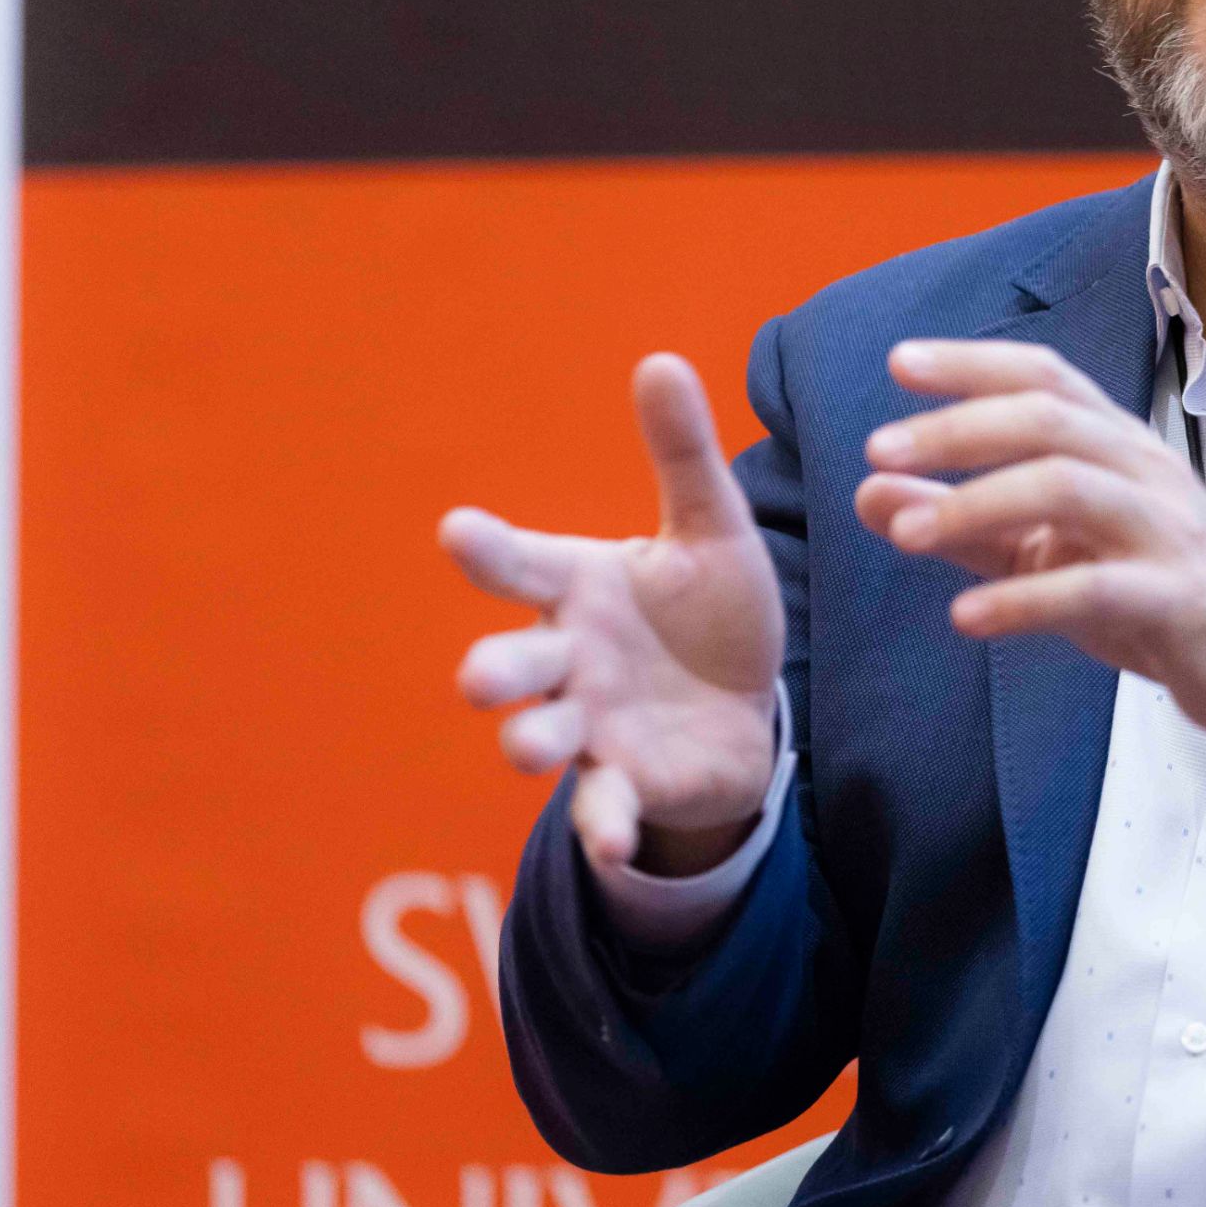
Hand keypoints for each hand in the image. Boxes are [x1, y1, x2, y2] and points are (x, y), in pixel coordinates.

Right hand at [439, 354, 784, 877]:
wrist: (746, 706)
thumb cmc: (711, 611)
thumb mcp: (711, 531)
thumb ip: (681, 456)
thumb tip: (660, 362)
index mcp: (578, 587)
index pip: (519, 564)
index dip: (488, 551)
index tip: (459, 530)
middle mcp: (568, 659)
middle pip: (510, 664)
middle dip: (493, 669)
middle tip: (483, 677)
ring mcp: (591, 726)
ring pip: (537, 740)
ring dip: (530, 742)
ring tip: (535, 744)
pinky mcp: (628, 783)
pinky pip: (604, 810)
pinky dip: (603, 827)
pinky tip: (613, 844)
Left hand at [852, 339, 1205, 752]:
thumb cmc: (1157, 590)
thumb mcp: (1050, 551)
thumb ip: (964, 523)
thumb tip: (871, 491)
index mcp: (1117, 447)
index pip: (1047, 377)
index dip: (974, 362)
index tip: (899, 363)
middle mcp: (1144, 473)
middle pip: (1052, 420)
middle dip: (960, 427)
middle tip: (877, 447)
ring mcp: (1168, 533)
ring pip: (1070, 489)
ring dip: (978, 504)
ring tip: (904, 531)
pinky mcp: (1180, 602)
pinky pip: (1096, 589)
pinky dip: (1024, 599)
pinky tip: (967, 617)